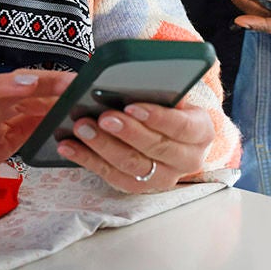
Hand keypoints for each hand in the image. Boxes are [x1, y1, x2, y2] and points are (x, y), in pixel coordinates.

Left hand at [54, 102, 214, 192]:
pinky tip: (69, 146)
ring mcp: (164, 177)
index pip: (181, 127)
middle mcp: (188, 159)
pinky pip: (112, 176)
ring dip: (102, 146)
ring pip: (132, 165)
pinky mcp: (139, 186)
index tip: (131, 106)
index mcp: (201, 132)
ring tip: (81, 128)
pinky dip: (88, 160)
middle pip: (155, 148)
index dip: (156, 117)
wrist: (170, 132)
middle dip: (126, 132)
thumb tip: (129, 82)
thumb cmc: (166, 105)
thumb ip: (158, 90)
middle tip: (102, 117)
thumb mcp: (170, 94)